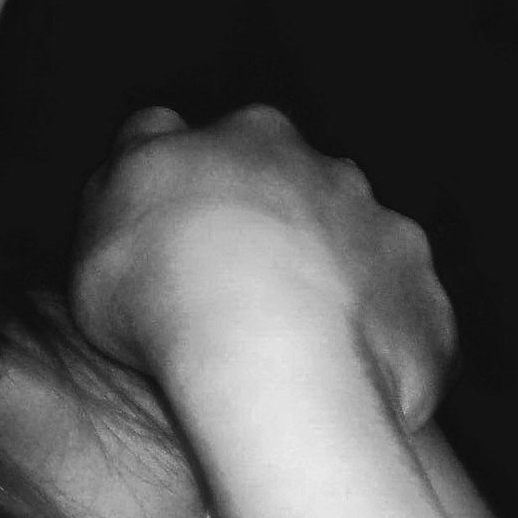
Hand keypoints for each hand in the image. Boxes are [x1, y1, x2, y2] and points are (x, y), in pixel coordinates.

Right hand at [71, 104, 457, 431]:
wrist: (273, 360)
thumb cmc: (165, 299)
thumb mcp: (95, 241)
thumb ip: (121, 197)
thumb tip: (137, 176)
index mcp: (238, 137)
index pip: (203, 142)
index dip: (186, 190)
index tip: (172, 237)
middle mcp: (319, 166)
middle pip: (292, 185)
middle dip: (270, 226)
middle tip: (232, 294)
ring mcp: (382, 227)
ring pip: (354, 244)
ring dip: (329, 280)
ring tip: (290, 347)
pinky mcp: (423, 293)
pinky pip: (399, 315)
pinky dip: (374, 339)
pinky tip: (337, 380)